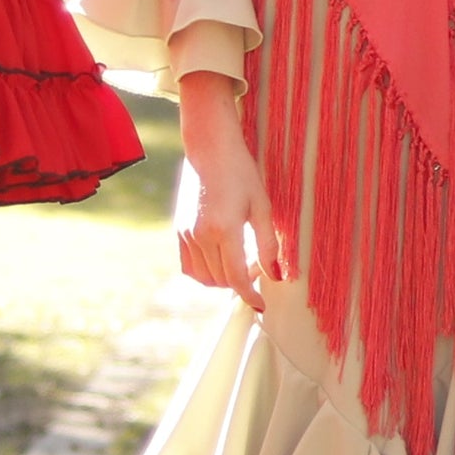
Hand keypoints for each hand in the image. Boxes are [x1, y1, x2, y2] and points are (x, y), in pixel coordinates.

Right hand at [175, 76, 283, 309]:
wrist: (209, 149)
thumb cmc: (241, 173)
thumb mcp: (262, 206)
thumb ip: (268, 244)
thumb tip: (276, 275)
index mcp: (226, 230)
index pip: (238, 278)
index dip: (250, 296)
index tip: (261, 305)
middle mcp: (202, 236)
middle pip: (221, 281)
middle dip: (241, 284)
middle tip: (257, 267)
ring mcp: (186, 234)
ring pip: (204, 278)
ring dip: (223, 280)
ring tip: (239, 263)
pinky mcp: (179, 231)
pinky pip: (189, 267)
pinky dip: (204, 273)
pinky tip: (219, 260)